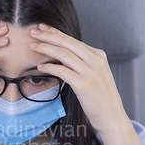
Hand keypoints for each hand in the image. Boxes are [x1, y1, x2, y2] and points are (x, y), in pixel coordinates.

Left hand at [29, 23, 144, 144]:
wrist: (112, 116)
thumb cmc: (100, 97)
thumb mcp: (95, 74)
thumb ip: (83, 63)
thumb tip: (63, 55)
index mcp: (98, 55)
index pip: (73, 40)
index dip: (56, 32)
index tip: (42, 27)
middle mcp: (95, 60)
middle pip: (67, 43)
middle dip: (48, 35)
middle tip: (33, 32)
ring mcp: (90, 72)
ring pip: (63, 54)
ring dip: (46, 49)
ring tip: (32, 46)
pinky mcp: (84, 84)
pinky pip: (62, 71)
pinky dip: (49, 67)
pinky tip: (39, 67)